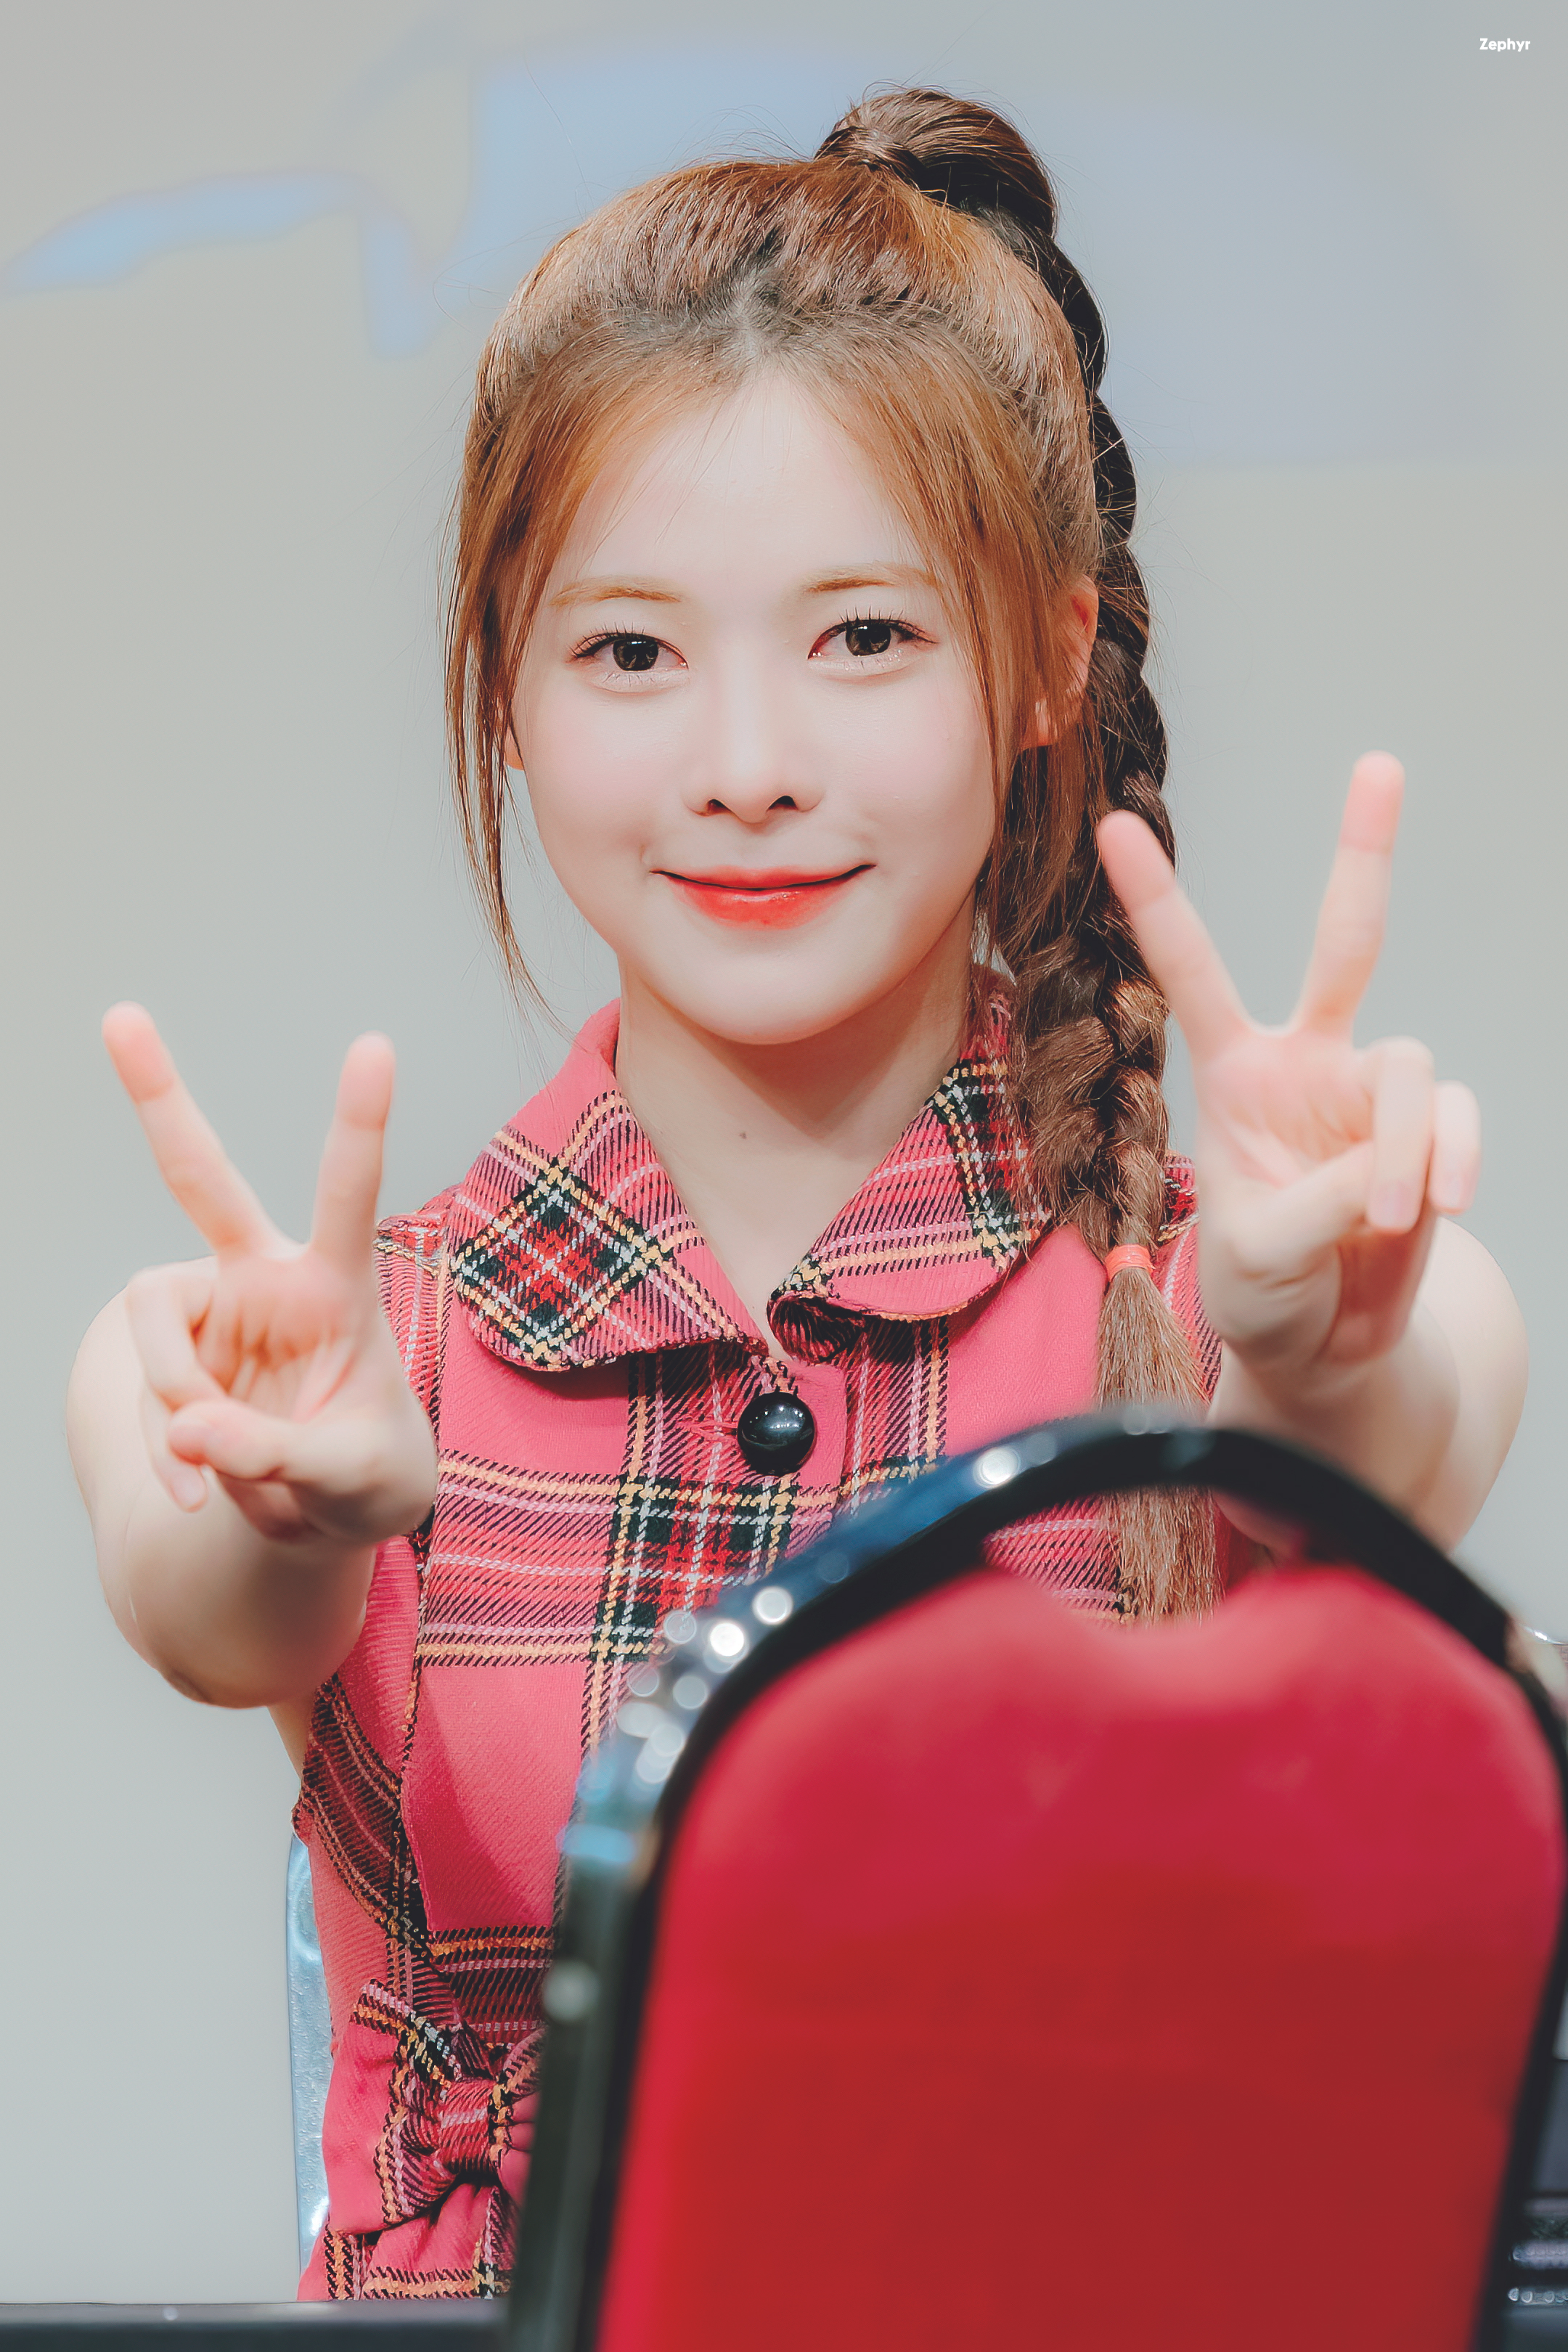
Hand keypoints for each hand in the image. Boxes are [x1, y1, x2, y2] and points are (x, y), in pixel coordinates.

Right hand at [104, 1006, 436, 1547]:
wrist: (330, 1518)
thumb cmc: (370, 1475)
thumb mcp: (351, 1480)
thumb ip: (274, 1455)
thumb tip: (185, 1431)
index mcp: (337, 1285)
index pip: (347, 1193)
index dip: (358, 1122)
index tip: (374, 1044)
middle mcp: (265, 1280)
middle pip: (201, 1177)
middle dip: (157, 1098)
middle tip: (120, 1014)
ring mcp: (211, 1316)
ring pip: (153, 1325)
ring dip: (175, 1399)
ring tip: (214, 1464)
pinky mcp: (174, 1360)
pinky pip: (148, 1397)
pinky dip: (169, 1451)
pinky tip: (199, 1489)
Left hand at [1097, 755, 1479, 1392]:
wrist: (1326, 1345)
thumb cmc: (1265, 1288)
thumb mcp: (1257, 1254)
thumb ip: (1319, 1202)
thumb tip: (1398, 1167)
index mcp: (1235, 1071)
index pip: (1192, 970)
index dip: (1157, 899)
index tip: (1112, 823)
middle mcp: (1309, 1060)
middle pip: (1346, 939)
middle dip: (1364, 852)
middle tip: (1378, 763)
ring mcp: (1374, 1093)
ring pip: (1410, 1068)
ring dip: (1403, 1147)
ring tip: (1383, 1219)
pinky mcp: (1431, 1133)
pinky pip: (1454, 1123)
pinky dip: (1446, 1164)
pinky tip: (1429, 1210)